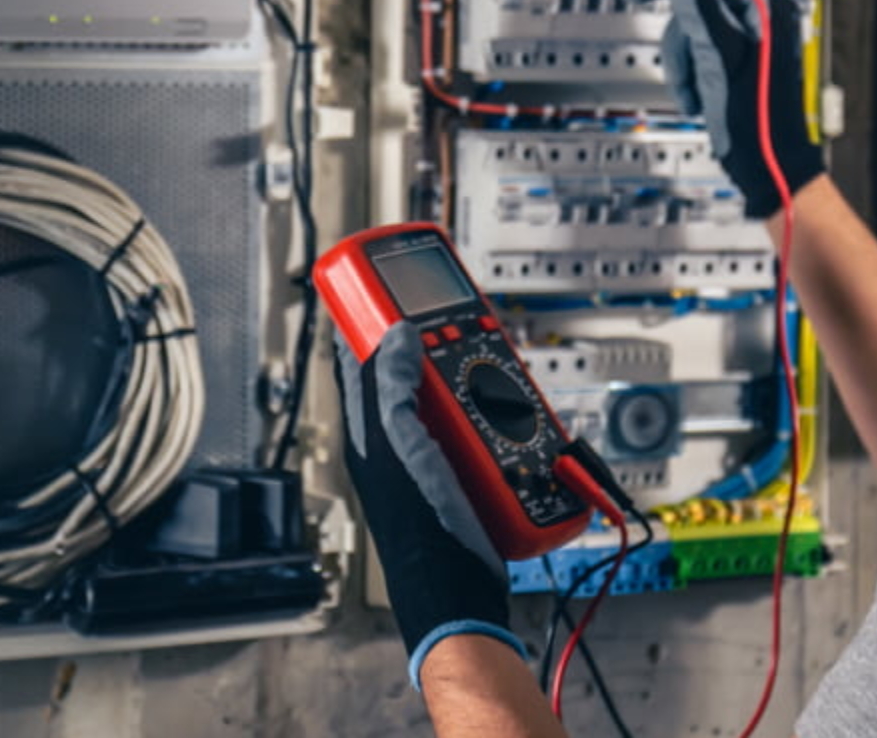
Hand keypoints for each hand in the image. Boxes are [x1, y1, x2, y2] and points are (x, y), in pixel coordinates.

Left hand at [333, 323, 524, 686]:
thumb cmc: (419, 528)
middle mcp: (398, 440)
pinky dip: (501, 417)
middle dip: (441, 348)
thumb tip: (396, 333)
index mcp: (369, 430)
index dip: (370, 320)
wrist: (459, 590)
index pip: (359, 360)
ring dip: (478, 383)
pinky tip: (517, 418)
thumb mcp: (399, 447)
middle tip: (463, 327)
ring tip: (495, 375)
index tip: (388, 286)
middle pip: (417, 373)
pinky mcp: (466, 472)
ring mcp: (433, 455)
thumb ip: (391, 389)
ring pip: (456, 397)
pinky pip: (484, 430)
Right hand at [625, 0, 823, 219]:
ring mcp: (751, 35)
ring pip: (693, 19)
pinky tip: (696, 93)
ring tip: (689, 86)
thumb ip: (699, 8)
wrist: (768, 166)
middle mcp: (763, 15)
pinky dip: (688, 67)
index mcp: (767, 8)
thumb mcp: (719, 60)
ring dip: (679, 52)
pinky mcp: (737, 56)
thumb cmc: (755, 121)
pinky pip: (699, 44)